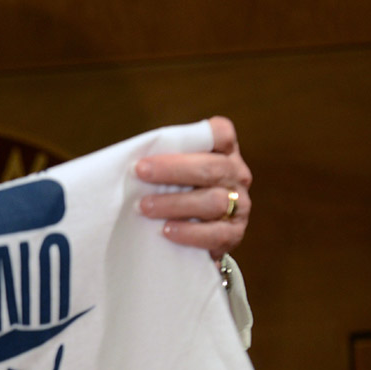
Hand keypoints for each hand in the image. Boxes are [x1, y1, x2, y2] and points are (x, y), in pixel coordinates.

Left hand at [135, 116, 252, 260]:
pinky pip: (216, 234)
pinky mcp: (234, 233)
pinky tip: (166, 230)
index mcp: (224, 152)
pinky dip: (189, 232)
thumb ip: (164, 158)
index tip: (156, 143)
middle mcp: (237, 176)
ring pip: (214, 201)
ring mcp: (240, 205)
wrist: (191, 235)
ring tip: (145, 207)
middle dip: (172, 169)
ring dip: (175, 203)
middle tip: (140, 172)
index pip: (221, 134)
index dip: (196, 135)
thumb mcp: (173, 169)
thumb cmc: (175, 189)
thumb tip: (129, 156)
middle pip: (212, 168)